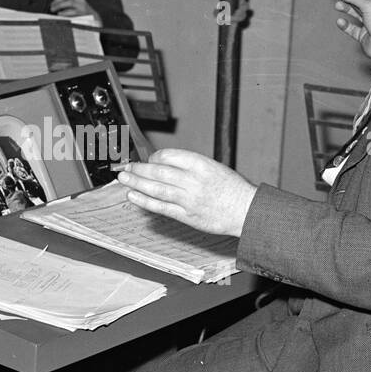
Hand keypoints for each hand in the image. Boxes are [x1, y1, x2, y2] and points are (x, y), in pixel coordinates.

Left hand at [51, 0, 99, 24]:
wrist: (93, 18)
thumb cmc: (80, 11)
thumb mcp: (74, 2)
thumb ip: (65, 0)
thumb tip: (53, 0)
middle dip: (57, 0)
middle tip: (52, 5)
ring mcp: (81, 5)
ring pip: (70, 2)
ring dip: (59, 6)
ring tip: (53, 9)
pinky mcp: (82, 12)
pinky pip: (73, 11)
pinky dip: (64, 13)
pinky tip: (60, 14)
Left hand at [116, 148, 255, 237]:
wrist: (246, 211)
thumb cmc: (233, 189)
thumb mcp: (214, 167)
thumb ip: (190, 166)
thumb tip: (165, 165)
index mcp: (201, 164)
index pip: (169, 156)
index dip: (154, 157)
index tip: (149, 159)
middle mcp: (193, 180)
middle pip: (159, 171)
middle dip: (139, 168)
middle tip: (126, 167)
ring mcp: (189, 199)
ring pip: (157, 189)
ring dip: (137, 182)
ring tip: (124, 178)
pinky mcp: (187, 216)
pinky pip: (161, 207)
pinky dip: (145, 201)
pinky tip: (133, 196)